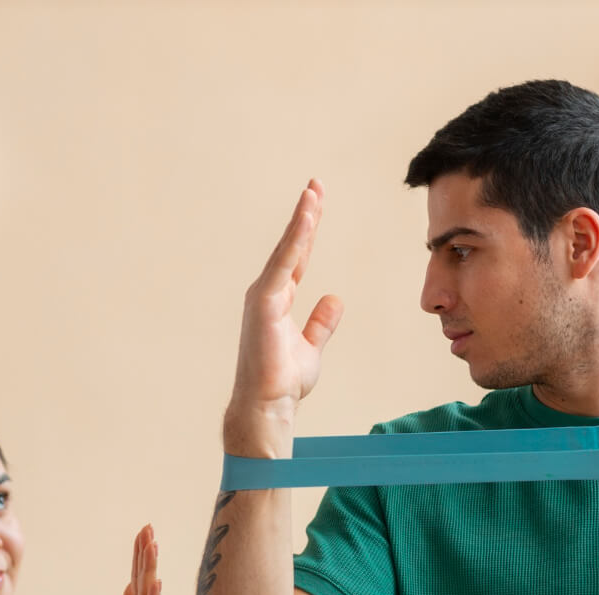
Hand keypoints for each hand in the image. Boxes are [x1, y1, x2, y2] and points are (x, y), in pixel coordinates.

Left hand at [116, 525, 190, 594]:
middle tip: (148, 527)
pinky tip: (155, 583)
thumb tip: (130, 583)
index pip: (142, 578)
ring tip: (152, 545)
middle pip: (147, 579)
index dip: (142, 555)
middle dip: (147, 553)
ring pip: (151, 593)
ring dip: (151, 568)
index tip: (144, 530)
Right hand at [228, 179, 344, 447]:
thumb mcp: (311, 347)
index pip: (296, 258)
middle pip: (291, 246)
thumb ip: (321, 322)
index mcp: (278, 301)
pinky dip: (296, 240)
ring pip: (287, 249)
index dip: (307, 231)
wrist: (268, 406)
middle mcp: (268, 293)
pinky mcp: (264, 302)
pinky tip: (307, 220)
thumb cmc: (283, 382)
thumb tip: (334, 298)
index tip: (316, 203)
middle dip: (304, 214)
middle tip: (316, 184)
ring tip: (314, 191)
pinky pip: (285, 264)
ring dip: (301, 219)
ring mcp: (263, 296)